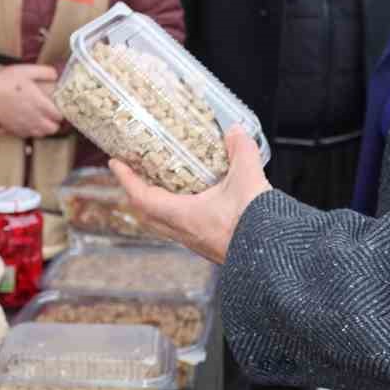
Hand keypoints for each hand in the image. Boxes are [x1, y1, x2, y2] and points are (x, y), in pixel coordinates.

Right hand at [0, 64, 62, 137]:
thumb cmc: (6, 80)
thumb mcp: (27, 70)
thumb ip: (45, 72)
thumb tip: (56, 76)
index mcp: (39, 103)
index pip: (58, 115)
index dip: (61, 111)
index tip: (58, 106)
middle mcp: (33, 117)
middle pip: (53, 128)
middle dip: (55, 122)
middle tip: (52, 115)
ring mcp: (23, 125)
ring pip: (42, 134)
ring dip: (45, 128)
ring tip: (43, 119)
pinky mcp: (13, 129)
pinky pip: (29, 135)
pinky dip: (33, 131)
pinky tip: (30, 123)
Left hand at [110, 127, 270, 263]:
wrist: (275, 258)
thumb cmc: (255, 225)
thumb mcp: (248, 178)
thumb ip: (241, 150)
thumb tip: (235, 131)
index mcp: (184, 216)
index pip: (142, 198)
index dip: (126, 179)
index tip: (115, 163)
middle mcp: (185, 232)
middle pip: (147, 214)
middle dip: (137, 192)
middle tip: (135, 173)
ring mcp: (197, 241)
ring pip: (165, 223)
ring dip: (157, 204)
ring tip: (162, 185)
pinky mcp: (211, 246)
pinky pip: (183, 228)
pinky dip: (179, 212)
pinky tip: (196, 200)